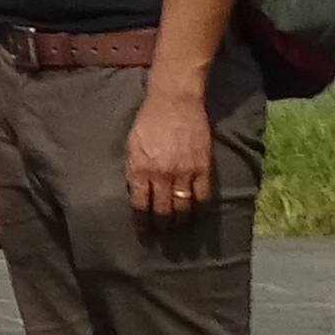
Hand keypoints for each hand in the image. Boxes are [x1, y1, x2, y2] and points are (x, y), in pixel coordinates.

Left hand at [125, 68, 217, 222]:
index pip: (140, 205)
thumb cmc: (148, 120)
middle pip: (162, 211)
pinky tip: (196, 212)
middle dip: (161, 225)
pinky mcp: (202, 167)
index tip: (143, 231)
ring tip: (178, 227)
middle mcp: (160, 175)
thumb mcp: (131, 145)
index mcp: (139, 169)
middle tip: (161, 233)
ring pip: (182, 207)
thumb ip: (134, 169)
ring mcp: (183, 172)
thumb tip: (136, 191)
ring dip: (180, 221)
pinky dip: (198, 207)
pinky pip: (202, 196)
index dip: (142, 222)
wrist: (174, 101)